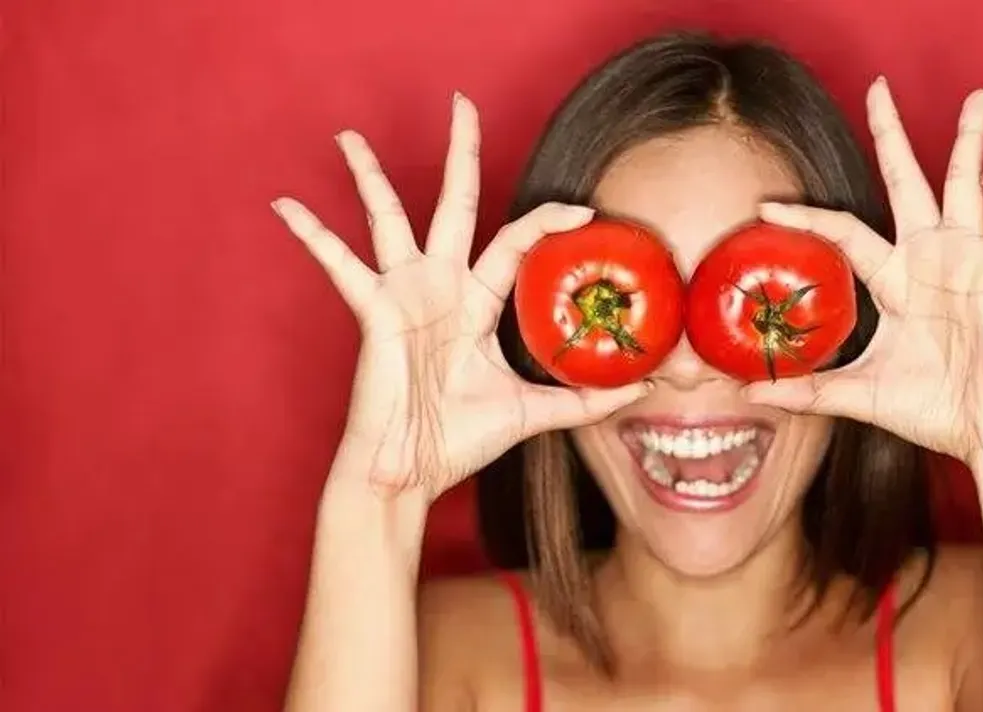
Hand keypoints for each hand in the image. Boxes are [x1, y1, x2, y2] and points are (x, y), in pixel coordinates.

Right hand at [272, 94, 649, 498]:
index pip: (516, 242)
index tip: (583, 209)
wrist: (408, 472)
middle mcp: (440, 288)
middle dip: (460, 154)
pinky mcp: (373, 310)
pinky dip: (312, 235)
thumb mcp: (533, 411)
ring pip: (387, 219)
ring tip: (349, 136)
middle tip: (462, 103)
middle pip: (455, 204)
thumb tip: (643, 390)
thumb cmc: (458, 441)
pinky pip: (338, 265)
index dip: (547, 220)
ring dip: (369, 176)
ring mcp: (403, 295)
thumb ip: (585, 398)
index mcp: (475, 304)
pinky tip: (285, 205)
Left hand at [742, 78, 982, 465]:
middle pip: (903, 181)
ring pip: (963, 183)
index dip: (806, 216)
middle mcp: (929, 259)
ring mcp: (967, 259)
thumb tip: (748, 393)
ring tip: (977, 95)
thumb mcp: (858, 394)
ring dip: (969, 138)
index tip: (765, 207)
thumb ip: (807, 389)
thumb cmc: (934, 411)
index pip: (843, 231)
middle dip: (890, 134)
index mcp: (895, 282)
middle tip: (877, 87)